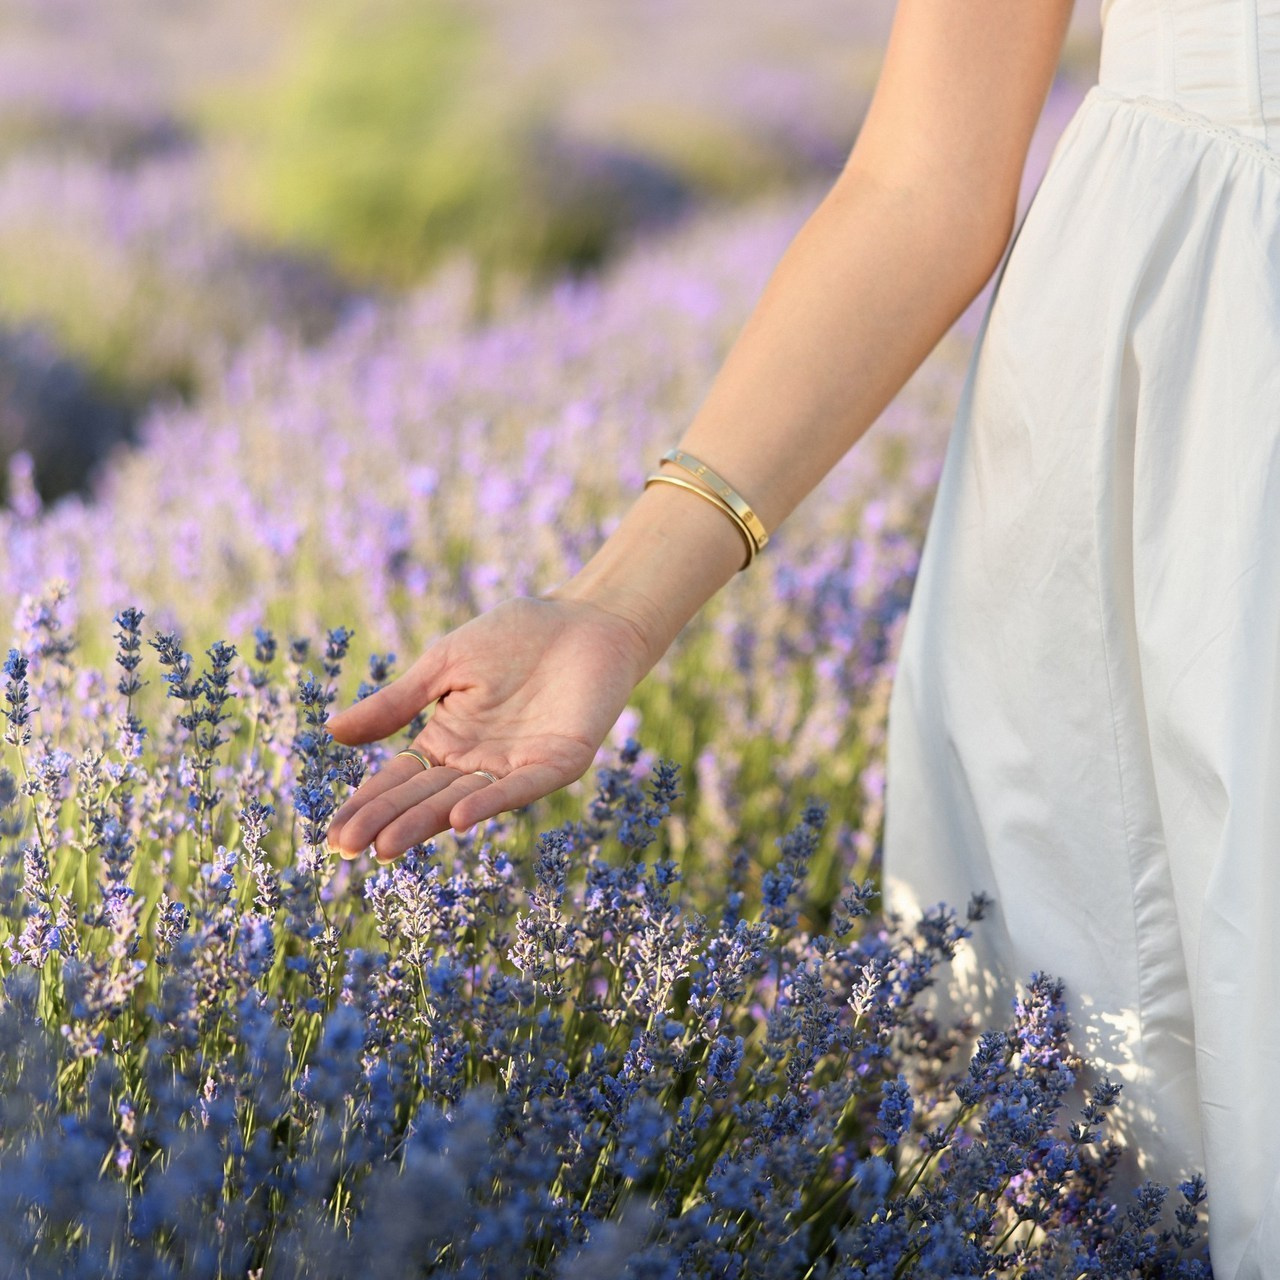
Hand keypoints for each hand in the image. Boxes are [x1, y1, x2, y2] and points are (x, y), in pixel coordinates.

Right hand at [323, 595, 653, 861]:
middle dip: (386, 821)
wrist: (583, 618)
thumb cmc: (514, 636)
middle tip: (348, 848)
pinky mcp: (557, 762)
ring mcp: (516, 765)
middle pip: (424, 798)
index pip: (399, 779)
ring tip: (387, 844)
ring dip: (426, 823)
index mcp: (447, 740)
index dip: (367, 804)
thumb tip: (331, 733)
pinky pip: (520, 788)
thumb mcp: (443, 664)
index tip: (333, 834)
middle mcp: (478, 763)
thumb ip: (395, 702)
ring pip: (464, 801)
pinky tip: (458, 817)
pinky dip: (489, 803)